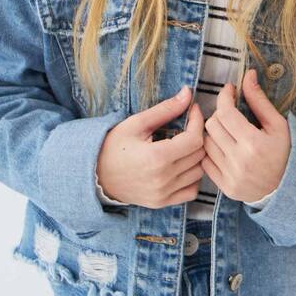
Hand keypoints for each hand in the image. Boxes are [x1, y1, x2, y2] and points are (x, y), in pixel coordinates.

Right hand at [96, 86, 206, 208]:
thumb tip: (187, 93)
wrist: (96, 174)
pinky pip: (191, 191)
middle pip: (199, 155)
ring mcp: (164, 194)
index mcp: (157, 157)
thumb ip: (165, 109)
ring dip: (196, 156)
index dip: (198, 121)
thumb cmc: (114, 145)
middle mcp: (163, 179)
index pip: (195, 139)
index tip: (193, 110)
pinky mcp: (162, 202)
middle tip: (188, 125)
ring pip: (199, 173)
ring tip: (184, 144)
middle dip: (198, 136)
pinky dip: (192, 177)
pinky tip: (181, 165)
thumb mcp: (137, 123)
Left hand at [202, 68, 290, 202]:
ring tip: (227, 130)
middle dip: (219, 113)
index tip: (229, 91)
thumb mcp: (277, 124)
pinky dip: (210, 151)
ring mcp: (230, 176)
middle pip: (212, 125)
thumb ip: (259, 100)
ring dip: (213, 132)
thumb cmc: (284, 152)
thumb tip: (247, 75)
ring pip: (205, 142)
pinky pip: (205, 161)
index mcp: (254, 143)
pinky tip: (223, 147)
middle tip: (230, 112)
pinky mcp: (224, 186)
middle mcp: (239, 161)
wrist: (287, 188)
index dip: (224, 97)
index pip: (226, 113)